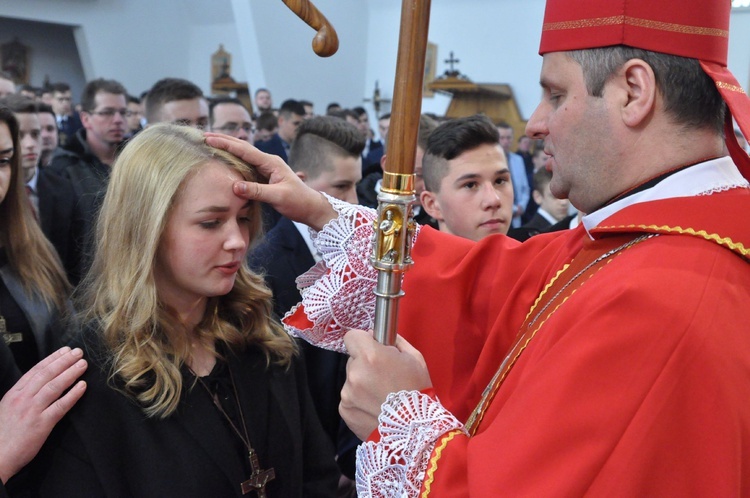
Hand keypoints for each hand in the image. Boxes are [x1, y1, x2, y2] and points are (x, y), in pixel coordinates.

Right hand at [0, 347, 87, 483]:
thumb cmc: (3, 434)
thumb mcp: (7, 408)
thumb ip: (22, 396)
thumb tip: (39, 384)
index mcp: (14, 394)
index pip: (36, 371)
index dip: (52, 359)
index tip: (64, 351)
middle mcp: (23, 399)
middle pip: (47, 374)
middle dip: (64, 361)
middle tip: (78, 352)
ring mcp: (32, 410)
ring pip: (55, 386)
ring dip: (71, 373)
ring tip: (83, 364)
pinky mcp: (41, 424)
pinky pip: (61, 406)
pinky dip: (73, 394)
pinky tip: (82, 386)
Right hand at [204, 133, 336, 229]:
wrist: (311, 207)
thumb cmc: (298, 201)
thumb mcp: (277, 197)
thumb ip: (256, 191)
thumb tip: (234, 186)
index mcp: (271, 162)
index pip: (244, 150)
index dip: (226, 144)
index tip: (209, 139)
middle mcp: (268, 162)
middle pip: (242, 148)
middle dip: (224, 141)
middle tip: (204, 136)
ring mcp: (266, 168)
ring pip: (243, 155)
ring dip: (228, 148)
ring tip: (211, 143)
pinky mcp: (265, 177)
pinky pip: (246, 166)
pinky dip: (234, 161)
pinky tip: (225, 160)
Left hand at [340, 329, 431, 439]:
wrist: (414, 431)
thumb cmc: (418, 392)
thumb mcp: (414, 358)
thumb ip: (394, 341)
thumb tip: (379, 336)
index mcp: (370, 356)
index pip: (352, 336)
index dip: (362, 340)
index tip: (371, 348)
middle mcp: (355, 373)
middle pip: (353, 360)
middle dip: (365, 364)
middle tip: (383, 377)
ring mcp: (347, 393)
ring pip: (351, 380)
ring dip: (362, 384)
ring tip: (381, 397)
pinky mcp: (345, 410)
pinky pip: (350, 398)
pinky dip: (359, 401)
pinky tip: (375, 409)